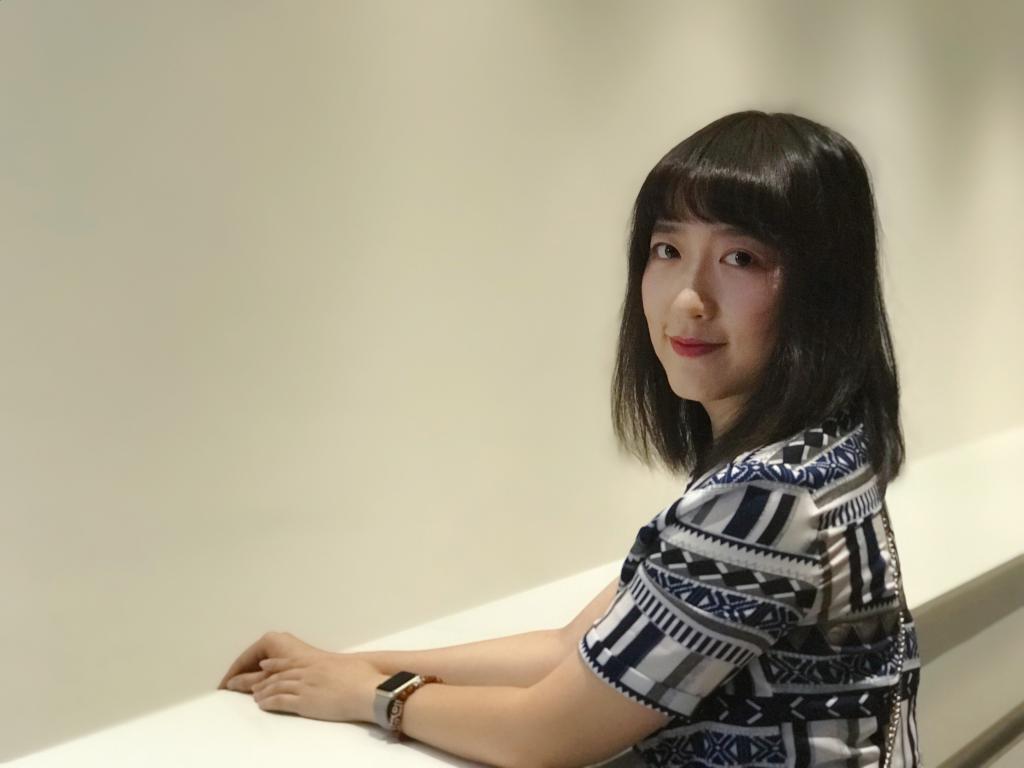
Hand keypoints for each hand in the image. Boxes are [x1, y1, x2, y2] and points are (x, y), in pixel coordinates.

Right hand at [217, 631, 330, 692]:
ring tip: (241, 696)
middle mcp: (278, 642)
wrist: (342, 678)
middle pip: (253, 663)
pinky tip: (261, 693)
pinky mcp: (295, 661)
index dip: (231, 675)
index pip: (243, 659)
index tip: (221, 689)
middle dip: (241, 678)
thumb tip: (233, 683)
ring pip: (263, 668)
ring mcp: (287, 651)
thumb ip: (252, 680)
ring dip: (253, 682)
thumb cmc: (308, 673)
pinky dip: (265, 681)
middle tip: (227, 694)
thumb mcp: (273, 677)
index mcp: (270, 641)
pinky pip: (273, 671)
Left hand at [250, 652, 386, 722]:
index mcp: (318, 662)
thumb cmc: (365, 678)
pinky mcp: (304, 702)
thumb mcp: (351, 666)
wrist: (366, 691)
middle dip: (264, 680)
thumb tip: (342, 671)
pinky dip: (268, 703)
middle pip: (279, 675)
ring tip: (255, 697)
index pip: (290, 662)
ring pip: (276, 687)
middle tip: (254, 685)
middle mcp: (308, 672)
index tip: (264, 665)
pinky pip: (280, 701)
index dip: (275, 664)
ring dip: (263, 692)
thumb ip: (340, 667)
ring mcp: (305, 686)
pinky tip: (262, 705)